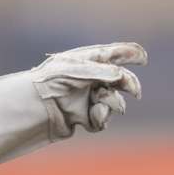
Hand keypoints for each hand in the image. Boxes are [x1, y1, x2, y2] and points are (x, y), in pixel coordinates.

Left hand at [30, 42, 146, 135]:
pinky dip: (100, 119)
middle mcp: (89, 79)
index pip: (114, 54)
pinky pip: (102, 120)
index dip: (130, 54)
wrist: (30, 108)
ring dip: (113, 103)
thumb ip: (102, 70)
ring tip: (101, 103)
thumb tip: (123, 76)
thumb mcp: (75, 69)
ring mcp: (87, 99)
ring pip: (114, 102)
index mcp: (86, 61)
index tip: (143, 57)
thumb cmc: (49, 81)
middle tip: (135, 92)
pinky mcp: (83, 117)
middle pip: (120, 80)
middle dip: (129, 84)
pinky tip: (92, 117)